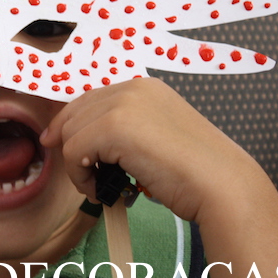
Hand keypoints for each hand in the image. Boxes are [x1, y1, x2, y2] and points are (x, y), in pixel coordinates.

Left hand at [41, 77, 257, 223]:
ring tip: (101, 187)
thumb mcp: (156, 137)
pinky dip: (81, 176)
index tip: (56, 143)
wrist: (221, 184)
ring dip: (79, 167)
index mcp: (144, 87)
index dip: (69, 122)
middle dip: (70, 146)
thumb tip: (83, 142)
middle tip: (84, 176)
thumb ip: (125, 130)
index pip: (90, 100)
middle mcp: (132, 88)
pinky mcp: (114, 126)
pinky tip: (102, 191)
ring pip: (71, 134)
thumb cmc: (194, 172)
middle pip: (75, 114)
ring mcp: (123, 104)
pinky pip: (75, 152)